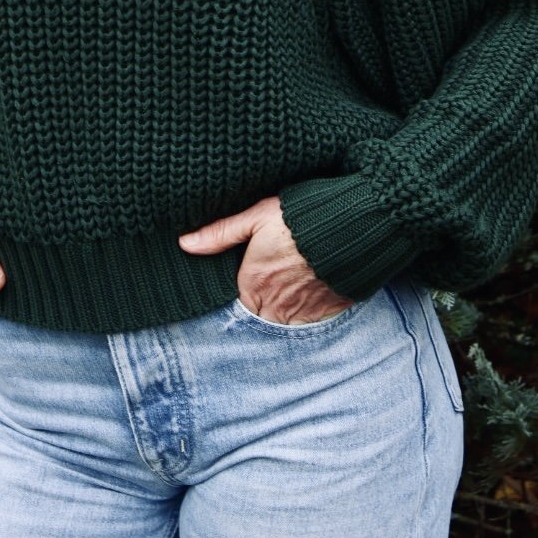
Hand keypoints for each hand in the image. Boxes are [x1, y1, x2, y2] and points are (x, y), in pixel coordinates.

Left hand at [178, 195, 354, 323]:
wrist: (352, 226)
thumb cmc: (301, 217)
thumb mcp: (256, 217)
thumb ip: (220, 233)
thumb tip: (185, 243)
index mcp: (253, 284)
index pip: (239, 299)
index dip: (246, 286)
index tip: (255, 273)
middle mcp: (276, 306)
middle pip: (262, 313)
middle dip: (265, 301)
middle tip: (276, 277)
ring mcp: (304, 314)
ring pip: (287, 320)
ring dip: (288, 306)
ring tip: (294, 282)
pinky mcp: (329, 313)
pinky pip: (313, 320)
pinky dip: (311, 308)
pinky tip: (314, 287)